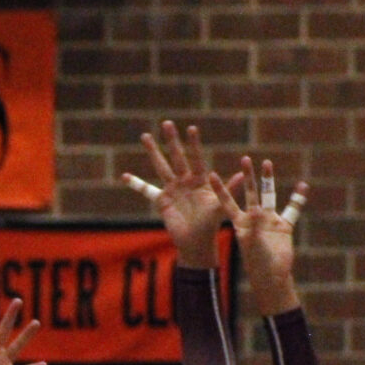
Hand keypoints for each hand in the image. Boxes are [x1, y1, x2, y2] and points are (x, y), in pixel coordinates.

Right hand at [123, 120, 241, 267]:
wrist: (196, 242)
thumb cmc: (211, 225)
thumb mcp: (221, 207)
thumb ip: (229, 189)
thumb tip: (241, 175)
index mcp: (200, 181)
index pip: (196, 158)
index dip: (194, 144)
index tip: (191, 128)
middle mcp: (185, 181)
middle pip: (176, 157)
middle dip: (171, 140)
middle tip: (167, 123)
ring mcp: (172, 189)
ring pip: (161, 166)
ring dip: (153, 152)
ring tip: (145, 136)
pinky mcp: (161, 200)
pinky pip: (146, 190)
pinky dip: (135, 184)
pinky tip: (124, 176)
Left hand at [210, 156, 307, 316]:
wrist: (272, 278)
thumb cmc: (257, 265)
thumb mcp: (253, 244)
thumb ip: (255, 226)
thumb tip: (257, 208)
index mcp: (240, 224)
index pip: (227, 202)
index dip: (220, 189)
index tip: (210, 174)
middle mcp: (253, 219)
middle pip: (249, 192)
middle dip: (247, 176)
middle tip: (245, 158)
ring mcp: (269, 221)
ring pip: (269, 195)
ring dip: (268, 179)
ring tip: (267, 162)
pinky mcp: (284, 226)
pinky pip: (292, 209)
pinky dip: (298, 198)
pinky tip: (302, 185)